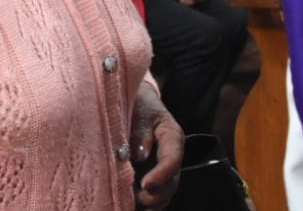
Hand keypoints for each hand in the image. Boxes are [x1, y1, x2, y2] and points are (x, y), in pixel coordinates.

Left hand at [131, 81, 184, 207]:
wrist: (135, 102)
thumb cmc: (137, 103)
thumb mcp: (139, 109)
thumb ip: (140, 131)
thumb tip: (140, 155)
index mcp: (172, 137)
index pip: (172, 159)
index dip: (162, 174)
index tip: (146, 184)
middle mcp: (171, 156)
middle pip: (172, 182)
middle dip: (156, 194)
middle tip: (136, 198)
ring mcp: (163, 169)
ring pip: (165, 193)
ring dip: (150, 202)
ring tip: (131, 202)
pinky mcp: (152, 176)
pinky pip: (154, 195)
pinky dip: (144, 203)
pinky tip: (130, 203)